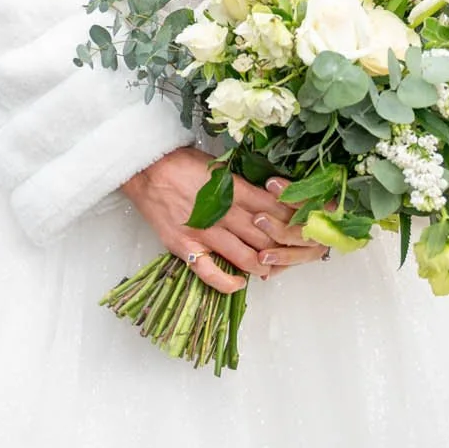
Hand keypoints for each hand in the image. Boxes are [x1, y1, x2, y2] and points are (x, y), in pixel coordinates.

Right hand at [120, 147, 329, 293]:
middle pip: (263, 235)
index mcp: (233, 189)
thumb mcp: (219, 165)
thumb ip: (243, 184)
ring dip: (262, 265)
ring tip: (272, 269)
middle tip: (294, 253)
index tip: (302, 228)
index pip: (272, 209)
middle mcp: (222, 213)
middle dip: (282, 245)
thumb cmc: (182, 163)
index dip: (290, 221)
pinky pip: (209, 272)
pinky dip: (227, 282)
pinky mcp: (185, 247)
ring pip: (244, 256)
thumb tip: (270, 196)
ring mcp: (203, 232)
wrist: (146, 170)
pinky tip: (239, 283)